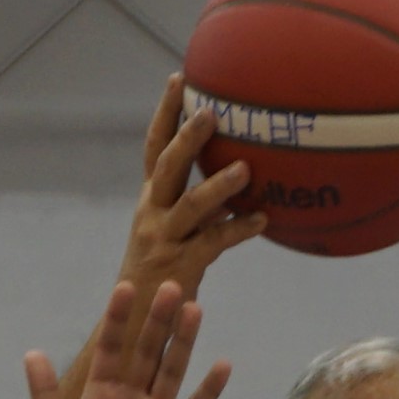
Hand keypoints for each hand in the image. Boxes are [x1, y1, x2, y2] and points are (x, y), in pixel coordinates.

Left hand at [25, 275, 225, 398]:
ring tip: (194, 308)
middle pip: (146, 352)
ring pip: (171, 372)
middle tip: (170, 285)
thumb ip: (45, 397)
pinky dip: (207, 391)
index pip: (112, 349)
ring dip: (183, 342)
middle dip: (157, 320)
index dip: (118, 320)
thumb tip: (32, 353)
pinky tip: (221, 365)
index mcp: (99, 396)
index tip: (125, 288)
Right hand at [115, 79, 264, 301]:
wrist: (135, 320)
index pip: (154, 147)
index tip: (180, 78)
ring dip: (218, 185)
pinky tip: (263, 220)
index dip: (166, 112)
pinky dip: (239, 229)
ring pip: (191, 205)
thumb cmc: (162, 272)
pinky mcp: (181, 265)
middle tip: (211, 112)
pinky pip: (213, 242)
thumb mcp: (170, 230)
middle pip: (167, 167)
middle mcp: (151, 214)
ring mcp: (164, 239)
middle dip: (187, 137)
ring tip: (245, 169)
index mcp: (149, 200)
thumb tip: (239, 170)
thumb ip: (196, 202)